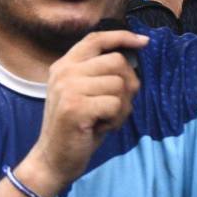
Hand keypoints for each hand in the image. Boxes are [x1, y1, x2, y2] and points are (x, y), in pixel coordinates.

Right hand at [23, 30, 148, 193]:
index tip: (143, 42)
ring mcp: (67, 88)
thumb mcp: (82, 93)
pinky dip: (116, 119)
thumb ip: (98, 73)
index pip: (96, 39)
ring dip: (122, 107)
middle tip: (115, 106)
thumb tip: (131, 56)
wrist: (53, 159)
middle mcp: (64, 72)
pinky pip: (116, 104)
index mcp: (64, 65)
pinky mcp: (75, 107)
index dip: (122, 37)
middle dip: (127, 85)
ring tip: (105, 119)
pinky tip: (101, 127)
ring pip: (120, 84)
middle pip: (117, 61)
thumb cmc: (76, 127)